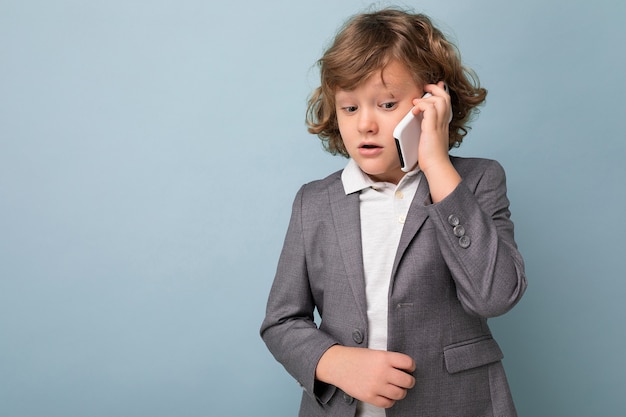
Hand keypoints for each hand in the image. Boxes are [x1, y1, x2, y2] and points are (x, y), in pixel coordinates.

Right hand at [315, 345, 415, 407]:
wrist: (338, 364)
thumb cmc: (357, 358)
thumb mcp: (375, 353)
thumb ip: (390, 361)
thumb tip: (407, 371)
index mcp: (384, 357)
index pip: (408, 363)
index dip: (411, 366)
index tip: (409, 368)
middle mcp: (382, 372)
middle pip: (408, 381)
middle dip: (409, 381)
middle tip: (405, 380)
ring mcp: (376, 385)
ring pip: (400, 394)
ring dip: (401, 391)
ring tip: (396, 388)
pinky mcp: (369, 397)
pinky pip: (388, 403)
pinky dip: (390, 400)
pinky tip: (386, 394)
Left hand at [412, 82, 460, 201]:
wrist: (436, 167)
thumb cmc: (430, 157)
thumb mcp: (428, 140)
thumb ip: (425, 130)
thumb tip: (415, 124)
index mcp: (443, 124)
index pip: (446, 103)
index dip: (441, 92)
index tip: (435, 87)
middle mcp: (443, 122)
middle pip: (445, 97)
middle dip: (435, 89)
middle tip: (425, 87)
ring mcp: (439, 125)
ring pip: (440, 100)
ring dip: (427, 97)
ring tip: (417, 101)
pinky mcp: (432, 128)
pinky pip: (430, 109)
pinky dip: (422, 105)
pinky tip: (414, 110)